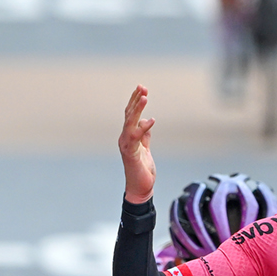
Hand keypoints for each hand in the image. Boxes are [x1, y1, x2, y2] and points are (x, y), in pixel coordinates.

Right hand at [119, 85, 156, 204]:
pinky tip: (151, 120)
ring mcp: (126, 146)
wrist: (140, 189)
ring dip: (137, 109)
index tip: (142, 88)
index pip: (130, 114)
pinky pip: (136, 138)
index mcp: (128, 136)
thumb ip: (145, 136)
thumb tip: (147, 122)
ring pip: (130, 123)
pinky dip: (144, 128)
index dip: (135, 101)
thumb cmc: (142, 171)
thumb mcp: (145, 149)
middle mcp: (125, 138)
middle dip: (136, 100)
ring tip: (144, 97)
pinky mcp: (131, 154)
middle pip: (128, 115)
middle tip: (143, 87)